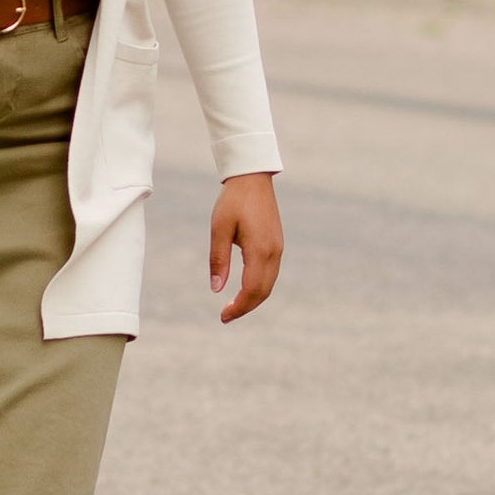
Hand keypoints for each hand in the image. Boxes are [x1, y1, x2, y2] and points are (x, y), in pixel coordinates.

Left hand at [209, 173, 282, 323]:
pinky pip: (270, 274)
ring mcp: (278, 249)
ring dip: (253, 299)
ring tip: (233, 306)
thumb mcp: (219, 229)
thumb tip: (216, 288)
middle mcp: (274, 253)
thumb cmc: (233, 201)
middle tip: (225, 316)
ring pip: (269, 284)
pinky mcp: (277, 245)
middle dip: (245, 307)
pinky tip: (244, 289)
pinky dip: (259, 287)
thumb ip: (218, 260)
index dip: (239, 307)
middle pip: (263, 292)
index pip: (252, 290)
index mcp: (260, 250)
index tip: (223, 316)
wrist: (252, 179)